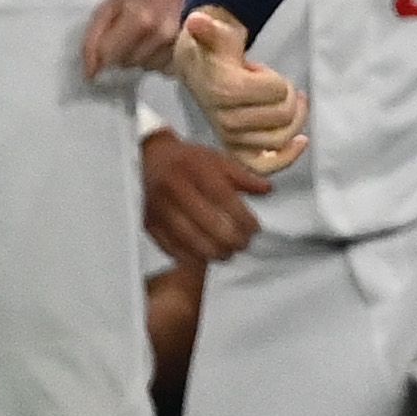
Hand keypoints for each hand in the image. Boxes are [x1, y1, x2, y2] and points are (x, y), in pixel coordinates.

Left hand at [79, 0, 187, 79]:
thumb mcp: (109, 5)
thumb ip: (94, 37)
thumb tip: (90, 73)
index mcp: (140, 19)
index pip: (109, 57)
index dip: (101, 54)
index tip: (102, 45)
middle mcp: (162, 34)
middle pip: (127, 64)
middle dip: (120, 54)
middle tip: (124, 34)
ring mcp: (178, 43)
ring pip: (145, 67)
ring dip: (138, 57)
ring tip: (141, 36)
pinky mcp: (188, 49)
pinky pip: (162, 66)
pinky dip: (154, 58)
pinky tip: (155, 42)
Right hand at [141, 129, 271, 263]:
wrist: (151, 157)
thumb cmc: (190, 160)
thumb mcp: (218, 159)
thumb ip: (244, 176)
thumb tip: (268, 190)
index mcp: (196, 170)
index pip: (224, 199)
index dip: (243, 218)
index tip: (256, 229)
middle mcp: (176, 190)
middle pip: (208, 223)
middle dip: (231, 240)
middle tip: (244, 245)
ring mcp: (159, 208)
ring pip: (190, 239)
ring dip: (213, 252)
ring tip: (227, 253)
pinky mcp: (148, 223)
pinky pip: (171, 246)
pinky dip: (190, 256)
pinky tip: (204, 257)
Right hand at [173, 8, 308, 174]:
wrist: (201, 70)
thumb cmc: (215, 50)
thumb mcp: (214, 33)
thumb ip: (209, 28)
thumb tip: (198, 20)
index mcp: (223, 91)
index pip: (278, 91)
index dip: (278, 80)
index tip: (259, 72)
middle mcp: (226, 121)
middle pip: (284, 114)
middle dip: (287, 95)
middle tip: (272, 85)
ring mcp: (232, 138)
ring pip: (282, 137)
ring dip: (294, 117)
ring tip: (285, 101)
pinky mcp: (238, 151)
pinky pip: (266, 165)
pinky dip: (288, 156)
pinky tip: (302, 140)